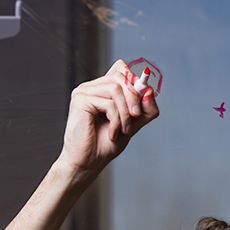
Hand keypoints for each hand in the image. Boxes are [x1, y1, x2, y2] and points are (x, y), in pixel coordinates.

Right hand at [55, 59, 159, 179]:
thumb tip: (150, 89)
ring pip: (115, 88)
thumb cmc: (106, 144)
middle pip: (120, 77)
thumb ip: (144, 108)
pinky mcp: (80, 100)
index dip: (134, 80)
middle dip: (134, 98)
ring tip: (124, 130)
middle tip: (136, 117)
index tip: (142, 100)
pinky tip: (113, 133)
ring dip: (126, 113)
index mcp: (102, 89)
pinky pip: (108, 103)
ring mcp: (84, 91)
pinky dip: (116, 120)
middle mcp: (92, 87)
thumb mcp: (133, 124)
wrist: (89, 161)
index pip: (120, 67)